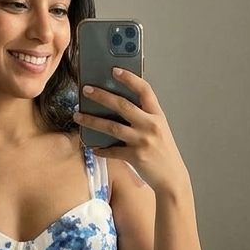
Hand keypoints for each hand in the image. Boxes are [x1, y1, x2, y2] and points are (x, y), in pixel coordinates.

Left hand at [74, 68, 188, 194]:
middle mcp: (150, 126)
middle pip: (122, 105)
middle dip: (102, 96)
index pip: (144, 90)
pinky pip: (112, 151)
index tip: (114, 70)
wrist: (172, 178)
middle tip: (86, 90)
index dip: (129, 78)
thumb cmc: (164, 153)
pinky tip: (92, 147)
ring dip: (92, 121)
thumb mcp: (160, 130)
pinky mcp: (135, 157)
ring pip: (112, 127)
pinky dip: (101, 150)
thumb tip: (120, 107)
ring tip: (78, 116)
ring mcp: (142, 141)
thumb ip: (145, 118)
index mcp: (157, 116)